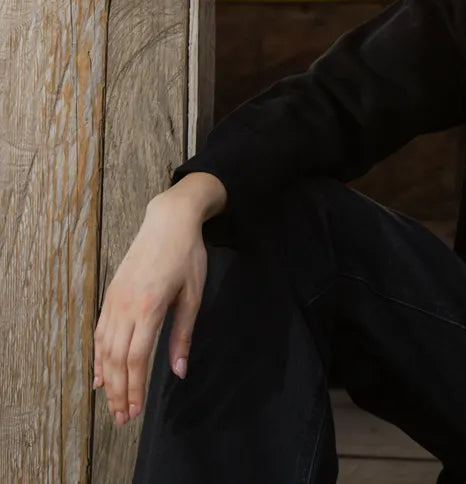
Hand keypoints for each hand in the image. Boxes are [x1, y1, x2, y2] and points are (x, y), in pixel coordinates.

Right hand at [92, 189, 210, 427]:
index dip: (134, 389)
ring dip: (107, 380)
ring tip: (111, 404)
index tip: (135, 412)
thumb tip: (179, 371)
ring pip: (105, 349)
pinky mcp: (111, 294)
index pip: (136, 359)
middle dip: (118, 392)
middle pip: (117, 360)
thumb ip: (182, 335)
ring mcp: (115, 299)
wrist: (169, 220)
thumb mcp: (193, 295)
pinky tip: (99, 375)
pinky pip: (100, 332)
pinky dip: (98, 356)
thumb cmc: (187, 255)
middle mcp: (126, 306)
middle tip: (121, 419)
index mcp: (149, 307)